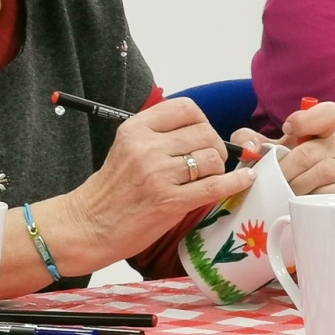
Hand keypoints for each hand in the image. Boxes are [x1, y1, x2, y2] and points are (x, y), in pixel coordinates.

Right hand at [63, 97, 254, 265]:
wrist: (89, 225)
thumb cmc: (112, 190)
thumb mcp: (127, 148)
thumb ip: (159, 135)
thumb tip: (202, 130)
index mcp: (135, 129)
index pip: (186, 109)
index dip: (203, 122)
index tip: (203, 136)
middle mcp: (147, 147)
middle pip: (204, 133)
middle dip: (216, 146)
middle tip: (211, 161)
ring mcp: (158, 174)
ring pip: (212, 158)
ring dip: (219, 168)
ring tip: (210, 177)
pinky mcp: (170, 201)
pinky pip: (215, 186)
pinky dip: (236, 182)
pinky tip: (245, 180)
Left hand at [231, 100, 334, 195]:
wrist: (291, 199)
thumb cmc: (280, 170)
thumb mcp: (263, 151)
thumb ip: (247, 140)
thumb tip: (249, 148)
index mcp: (319, 131)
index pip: (328, 113)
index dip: (307, 120)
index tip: (286, 130)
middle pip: (309, 152)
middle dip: (285, 169)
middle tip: (273, 180)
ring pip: (322, 172)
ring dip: (297, 186)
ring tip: (284, 193)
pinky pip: (332, 193)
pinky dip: (312, 199)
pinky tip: (301, 204)